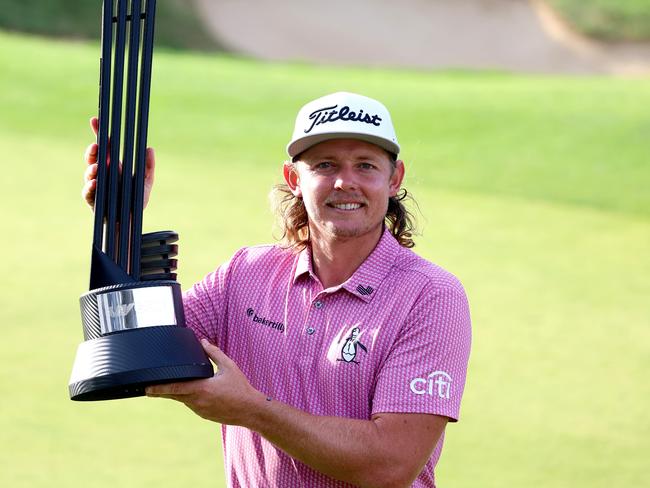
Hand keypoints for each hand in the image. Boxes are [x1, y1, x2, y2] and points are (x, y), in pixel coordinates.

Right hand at [82, 116, 155, 209]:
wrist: (130, 221)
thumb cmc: (135, 200)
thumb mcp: (146, 182)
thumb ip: (148, 167)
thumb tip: (150, 148)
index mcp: (113, 165)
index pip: (105, 146)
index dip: (99, 132)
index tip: (96, 120)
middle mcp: (102, 173)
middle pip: (93, 157)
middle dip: (92, 150)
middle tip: (96, 145)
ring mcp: (95, 185)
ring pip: (89, 172)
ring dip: (92, 168)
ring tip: (98, 167)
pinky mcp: (92, 199)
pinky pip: (88, 191)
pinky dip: (90, 186)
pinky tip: (95, 183)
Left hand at [145, 340, 264, 425]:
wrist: (250, 410)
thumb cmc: (241, 387)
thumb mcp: (229, 366)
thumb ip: (214, 353)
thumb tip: (203, 342)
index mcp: (202, 389)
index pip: (174, 388)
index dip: (158, 388)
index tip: (146, 387)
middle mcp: (198, 401)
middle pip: (174, 395)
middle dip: (161, 391)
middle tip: (148, 388)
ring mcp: (200, 410)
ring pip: (183, 400)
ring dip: (177, 393)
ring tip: (170, 385)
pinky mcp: (203, 415)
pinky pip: (191, 405)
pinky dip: (189, 398)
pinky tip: (193, 392)